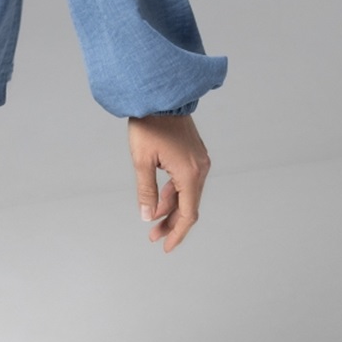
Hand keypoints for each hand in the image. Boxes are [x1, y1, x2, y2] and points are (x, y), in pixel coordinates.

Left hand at [128, 114, 210, 252]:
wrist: (160, 94)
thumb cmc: (148, 124)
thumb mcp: (141, 160)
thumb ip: (146, 191)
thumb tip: (148, 216)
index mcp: (190, 173)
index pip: (188, 214)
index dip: (177, 233)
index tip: (166, 247)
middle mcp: (200, 169)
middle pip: (189, 206)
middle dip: (171, 223)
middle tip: (154, 237)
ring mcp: (199, 161)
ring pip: (187, 194)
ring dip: (171, 208)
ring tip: (152, 220)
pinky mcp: (194, 155)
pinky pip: (186, 181)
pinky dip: (173, 193)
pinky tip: (159, 200)